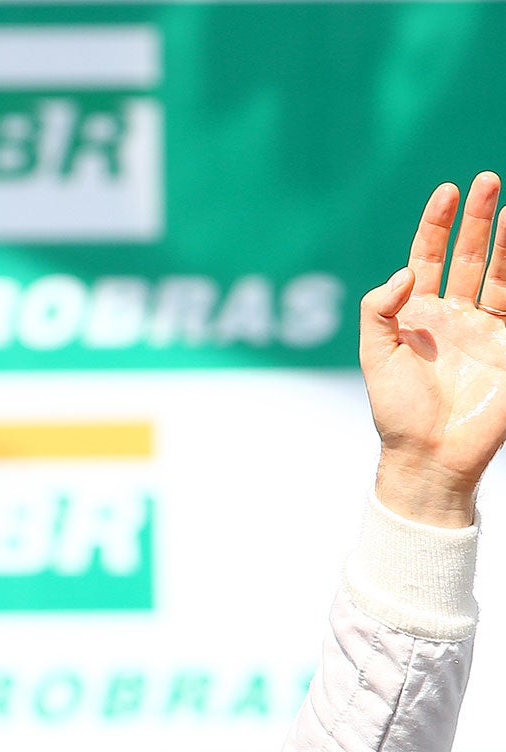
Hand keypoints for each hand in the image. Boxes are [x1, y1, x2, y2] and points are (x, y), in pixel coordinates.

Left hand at [362, 172, 505, 526]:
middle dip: (477, 219)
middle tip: (487, 180)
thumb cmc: (396, 411)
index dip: (436, 224)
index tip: (446, 191)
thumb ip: (379, 311)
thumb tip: (404, 272)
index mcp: (417, 315)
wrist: (429, 455)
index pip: (429, 257)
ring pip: (500, 272)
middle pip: (468, 255)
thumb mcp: (374, 357)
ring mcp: (485, 329)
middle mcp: (453, 315)